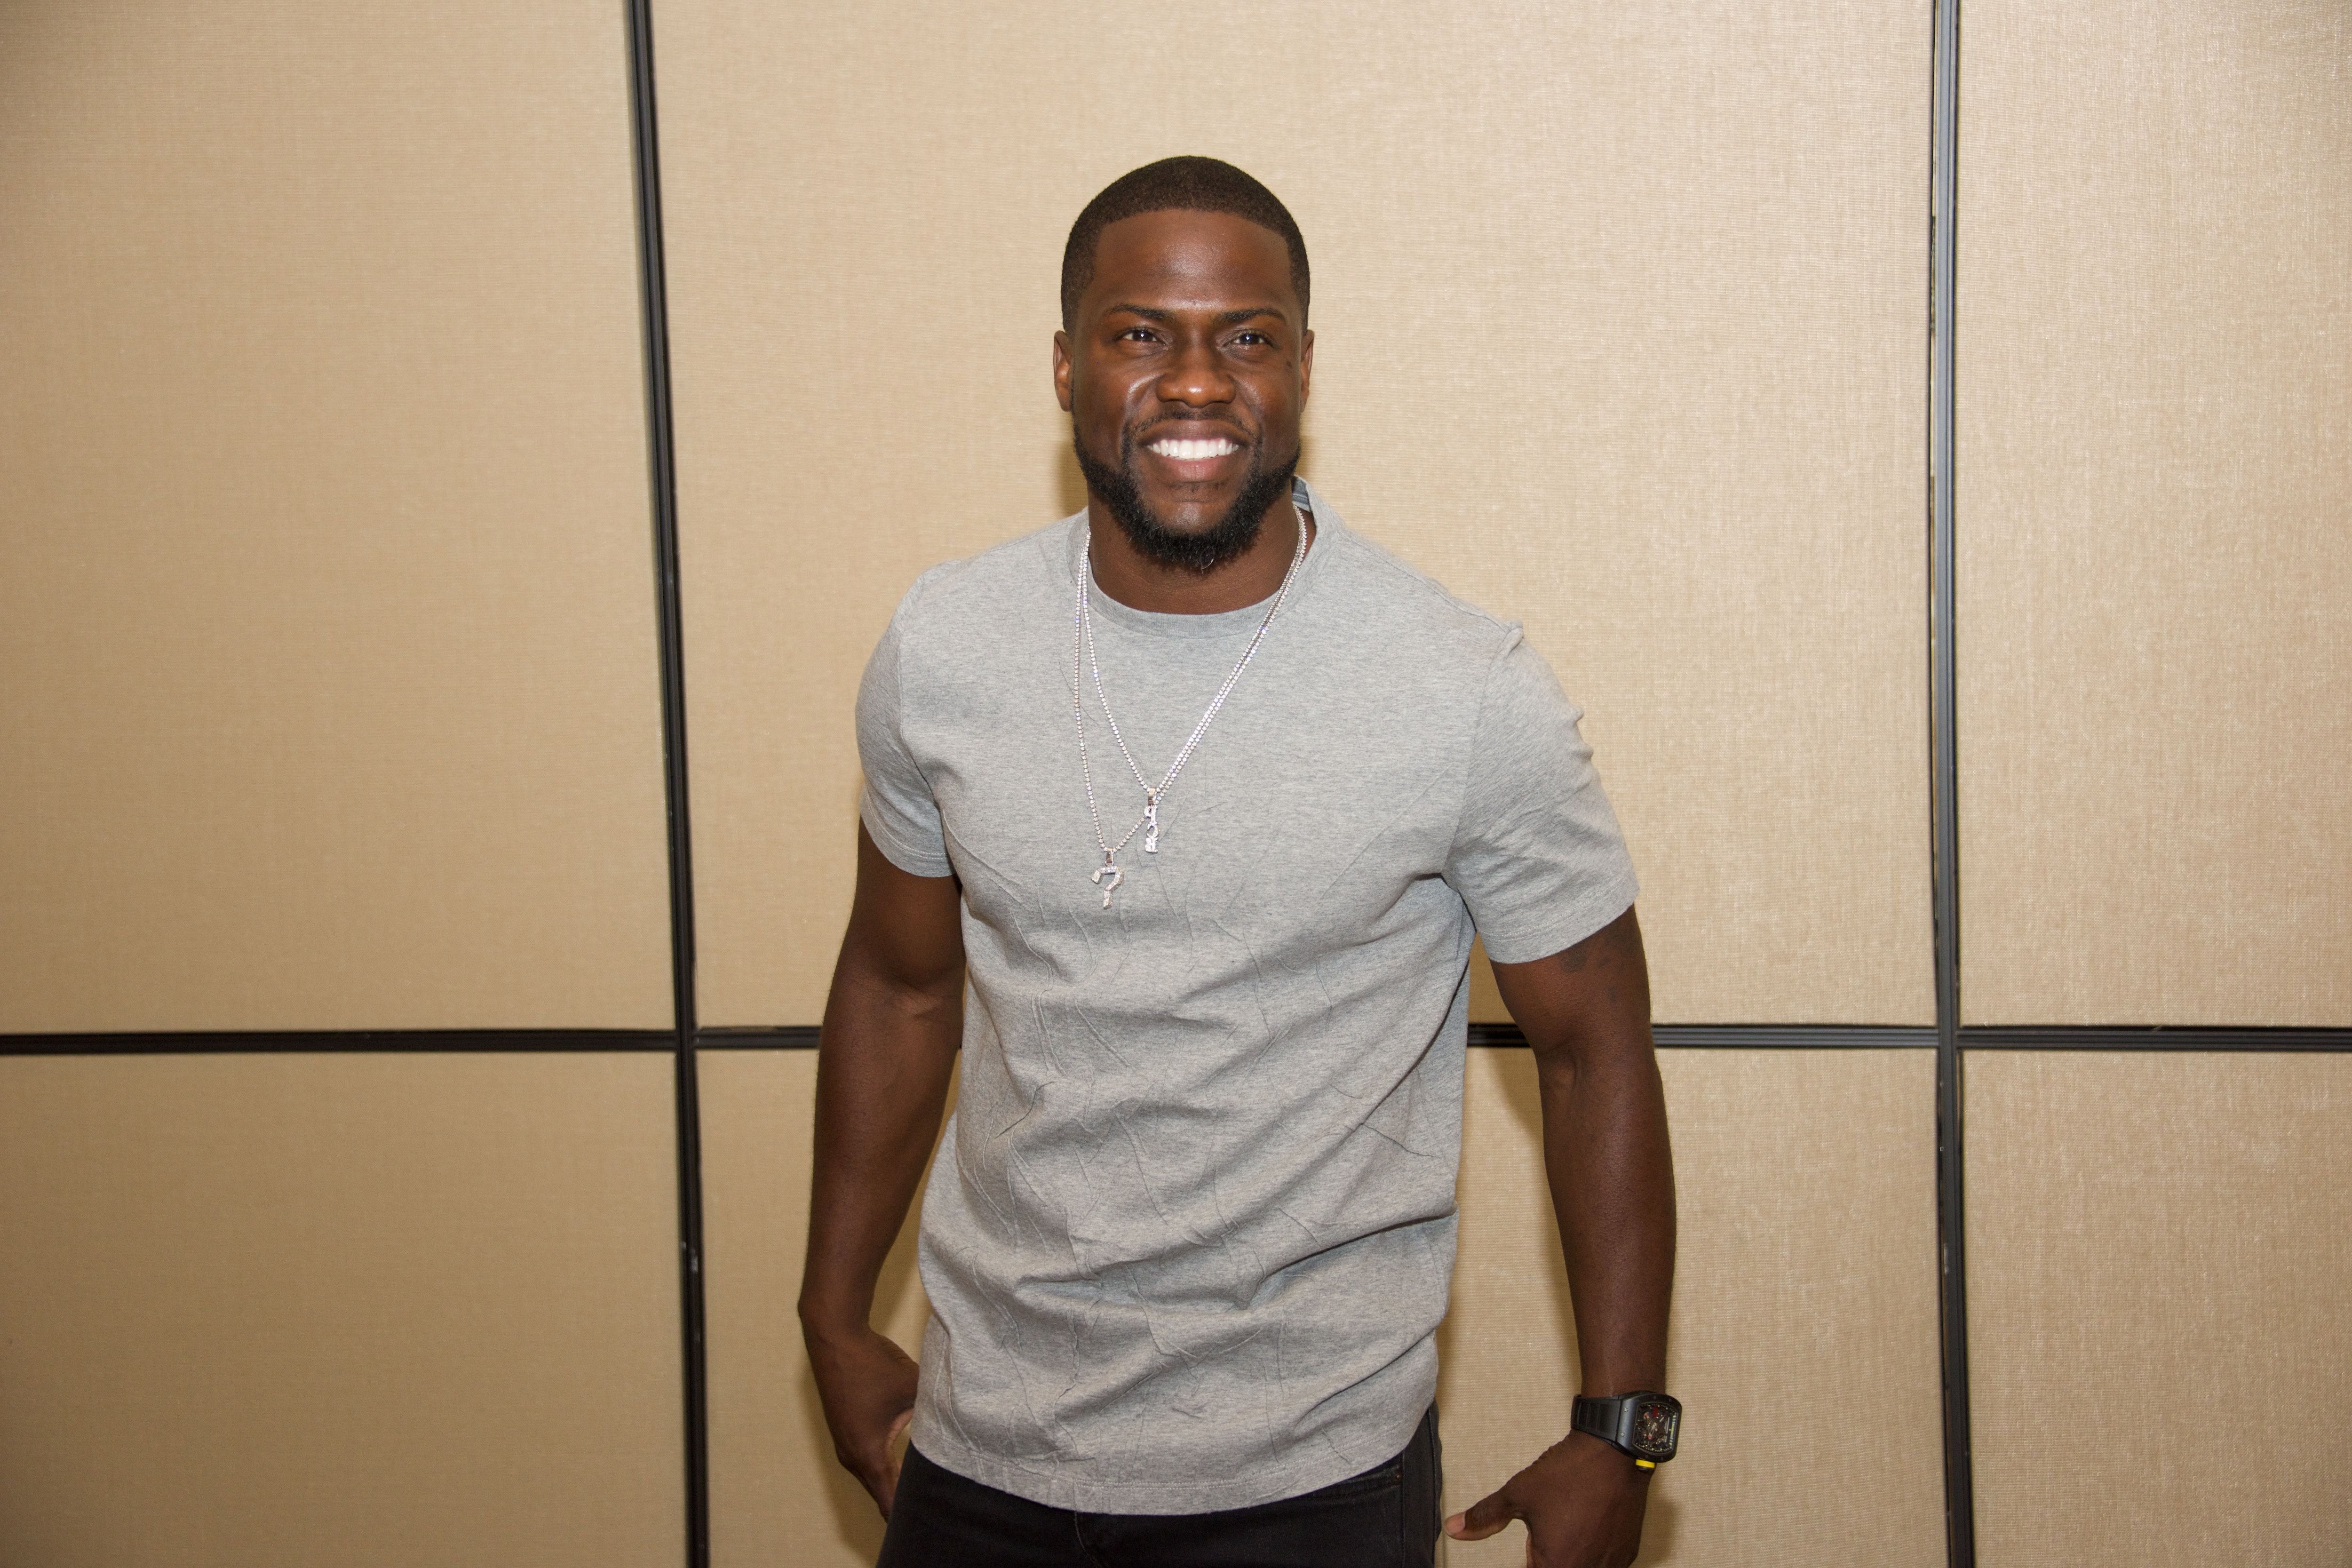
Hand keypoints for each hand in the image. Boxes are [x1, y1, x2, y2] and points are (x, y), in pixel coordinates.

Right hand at [805, 1323, 920, 1515]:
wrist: (835, 1337)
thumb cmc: (873, 1363)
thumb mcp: (913, 1388)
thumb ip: (936, 1411)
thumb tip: (962, 1424)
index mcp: (868, 1455)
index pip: (889, 1502)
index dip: (908, 1517)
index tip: (929, 1525)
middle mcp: (852, 1457)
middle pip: (881, 1495)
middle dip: (905, 1506)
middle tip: (934, 1514)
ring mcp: (845, 1444)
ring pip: (874, 1478)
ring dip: (894, 1487)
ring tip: (921, 1496)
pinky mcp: (845, 1430)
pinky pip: (866, 1461)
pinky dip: (884, 1470)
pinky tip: (904, 1469)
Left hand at [1444, 1430, 1651, 1566]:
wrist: (1615, 1450)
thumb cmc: (1567, 1473)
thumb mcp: (1518, 1494)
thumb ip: (1485, 1517)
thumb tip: (1454, 1528)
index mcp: (1557, 1565)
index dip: (1528, 1559)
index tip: (1530, 1543)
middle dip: (1545, 1558)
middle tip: (1543, 1533)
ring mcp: (1613, 1563)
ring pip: (1583, 1567)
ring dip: (1568, 1556)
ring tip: (1564, 1525)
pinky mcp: (1629, 1551)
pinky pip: (1606, 1562)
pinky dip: (1592, 1551)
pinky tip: (1586, 1526)